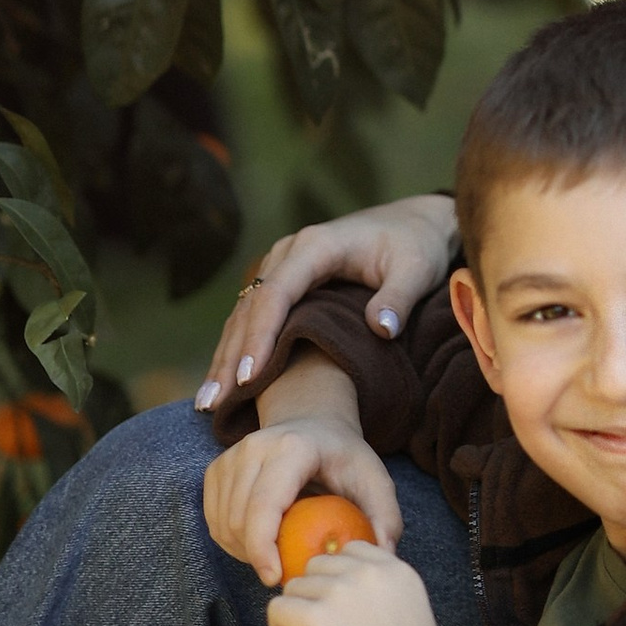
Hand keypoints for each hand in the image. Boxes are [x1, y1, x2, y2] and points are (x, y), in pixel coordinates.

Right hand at [194, 193, 458, 415]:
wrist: (414, 223)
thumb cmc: (415, 246)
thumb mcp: (416, 270)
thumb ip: (399, 298)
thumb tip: (380, 329)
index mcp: (316, 246)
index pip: (277, 294)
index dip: (260, 336)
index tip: (249, 377)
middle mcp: (289, 252)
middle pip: (250, 307)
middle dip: (231, 355)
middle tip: (215, 401)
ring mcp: (282, 266)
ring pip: (243, 313)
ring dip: (225, 355)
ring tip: (209, 401)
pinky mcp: (285, 281)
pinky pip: (252, 315)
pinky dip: (237, 347)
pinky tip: (225, 381)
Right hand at [204, 417, 402, 587]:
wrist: (314, 424)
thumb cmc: (345, 459)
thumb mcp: (375, 481)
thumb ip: (386, 517)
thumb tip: (384, 554)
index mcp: (292, 448)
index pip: (265, 505)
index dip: (263, 548)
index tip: (276, 579)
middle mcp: (255, 447)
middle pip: (239, 519)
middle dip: (256, 557)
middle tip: (285, 572)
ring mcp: (230, 456)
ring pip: (222, 523)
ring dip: (243, 552)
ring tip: (276, 557)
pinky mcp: (216, 469)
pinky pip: (214, 519)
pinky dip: (232, 541)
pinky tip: (260, 545)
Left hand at [265, 540, 452, 625]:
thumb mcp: (407, 620)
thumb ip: (378, 598)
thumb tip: (331, 599)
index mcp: (398, 571)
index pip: (352, 549)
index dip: (339, 579)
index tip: (346, 614)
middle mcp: (369, 572)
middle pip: (317, 565)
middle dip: (316, 597)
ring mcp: (341, 591)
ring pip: (294, 587)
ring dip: (299, 616)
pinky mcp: (314, 617)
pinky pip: (277, 609)